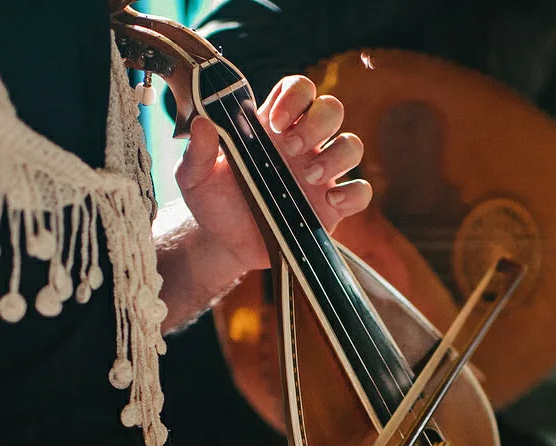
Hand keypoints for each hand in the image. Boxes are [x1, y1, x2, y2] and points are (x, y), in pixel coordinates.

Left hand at [177, 75, 373, 273]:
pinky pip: (361, 192)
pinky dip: (353, 193)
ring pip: (352, 145)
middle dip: (318, 121)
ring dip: (337, 155)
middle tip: (292, 147)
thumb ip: (198, 152)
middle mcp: (302, 146)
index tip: (276, 120)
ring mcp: (321, 175)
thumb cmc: (213, 203)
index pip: (298, 90)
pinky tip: (331, 201)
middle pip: (332, 109)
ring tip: (308, 176)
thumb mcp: (194, 177)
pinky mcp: (332, 208)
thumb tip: (202, 124)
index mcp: (272, 129)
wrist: (225, 244)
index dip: (295, 95)